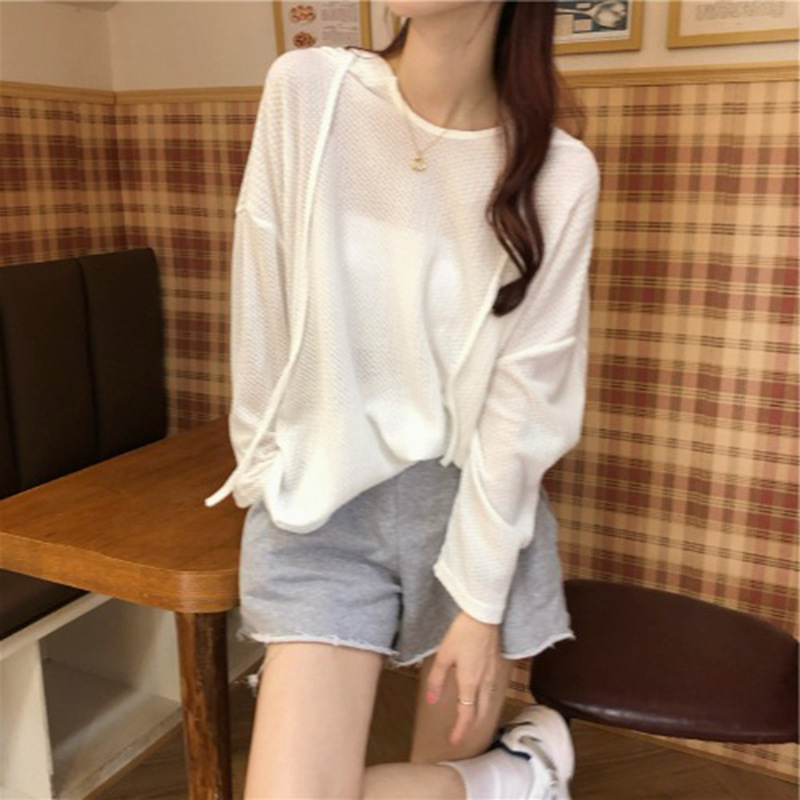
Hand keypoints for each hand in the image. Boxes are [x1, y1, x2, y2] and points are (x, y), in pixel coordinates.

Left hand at [425, 610, 500, 746]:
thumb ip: (437, 679)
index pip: (467, 715)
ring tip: (470, 721)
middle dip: (471, 727)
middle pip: (480, 713)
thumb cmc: (462, 634)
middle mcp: (484, 683)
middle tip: (461, 735)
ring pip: (488, 703)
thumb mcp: (444, 656)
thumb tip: (431, 700)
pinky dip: (486, 703)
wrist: (484, 615)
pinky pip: (492, 692)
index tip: (453, 742)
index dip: (460, 731)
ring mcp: (492, 675)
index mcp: (470, 683)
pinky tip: (480, 698)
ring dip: (480, 716)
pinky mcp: (496, 666)